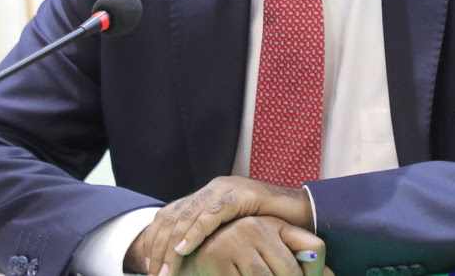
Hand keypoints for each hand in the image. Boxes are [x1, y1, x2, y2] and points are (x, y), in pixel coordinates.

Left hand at [142, 177, 313, 275]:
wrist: (305, 216)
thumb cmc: (269, 230)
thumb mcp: (233, 234)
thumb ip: (212, 238)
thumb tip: (183, 259)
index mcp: (207, 195)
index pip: (170, 215)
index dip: (155, 240)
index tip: (149, 267)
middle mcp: (214, 188)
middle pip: (174, 215)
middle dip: (159, 247)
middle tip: (154, 274)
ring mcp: (228, 188)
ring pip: (189, 214)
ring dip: (173, 244)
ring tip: (166, 268)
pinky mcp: (244, 194)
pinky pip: (214, 213)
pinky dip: (197, 231)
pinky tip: (185, 248)